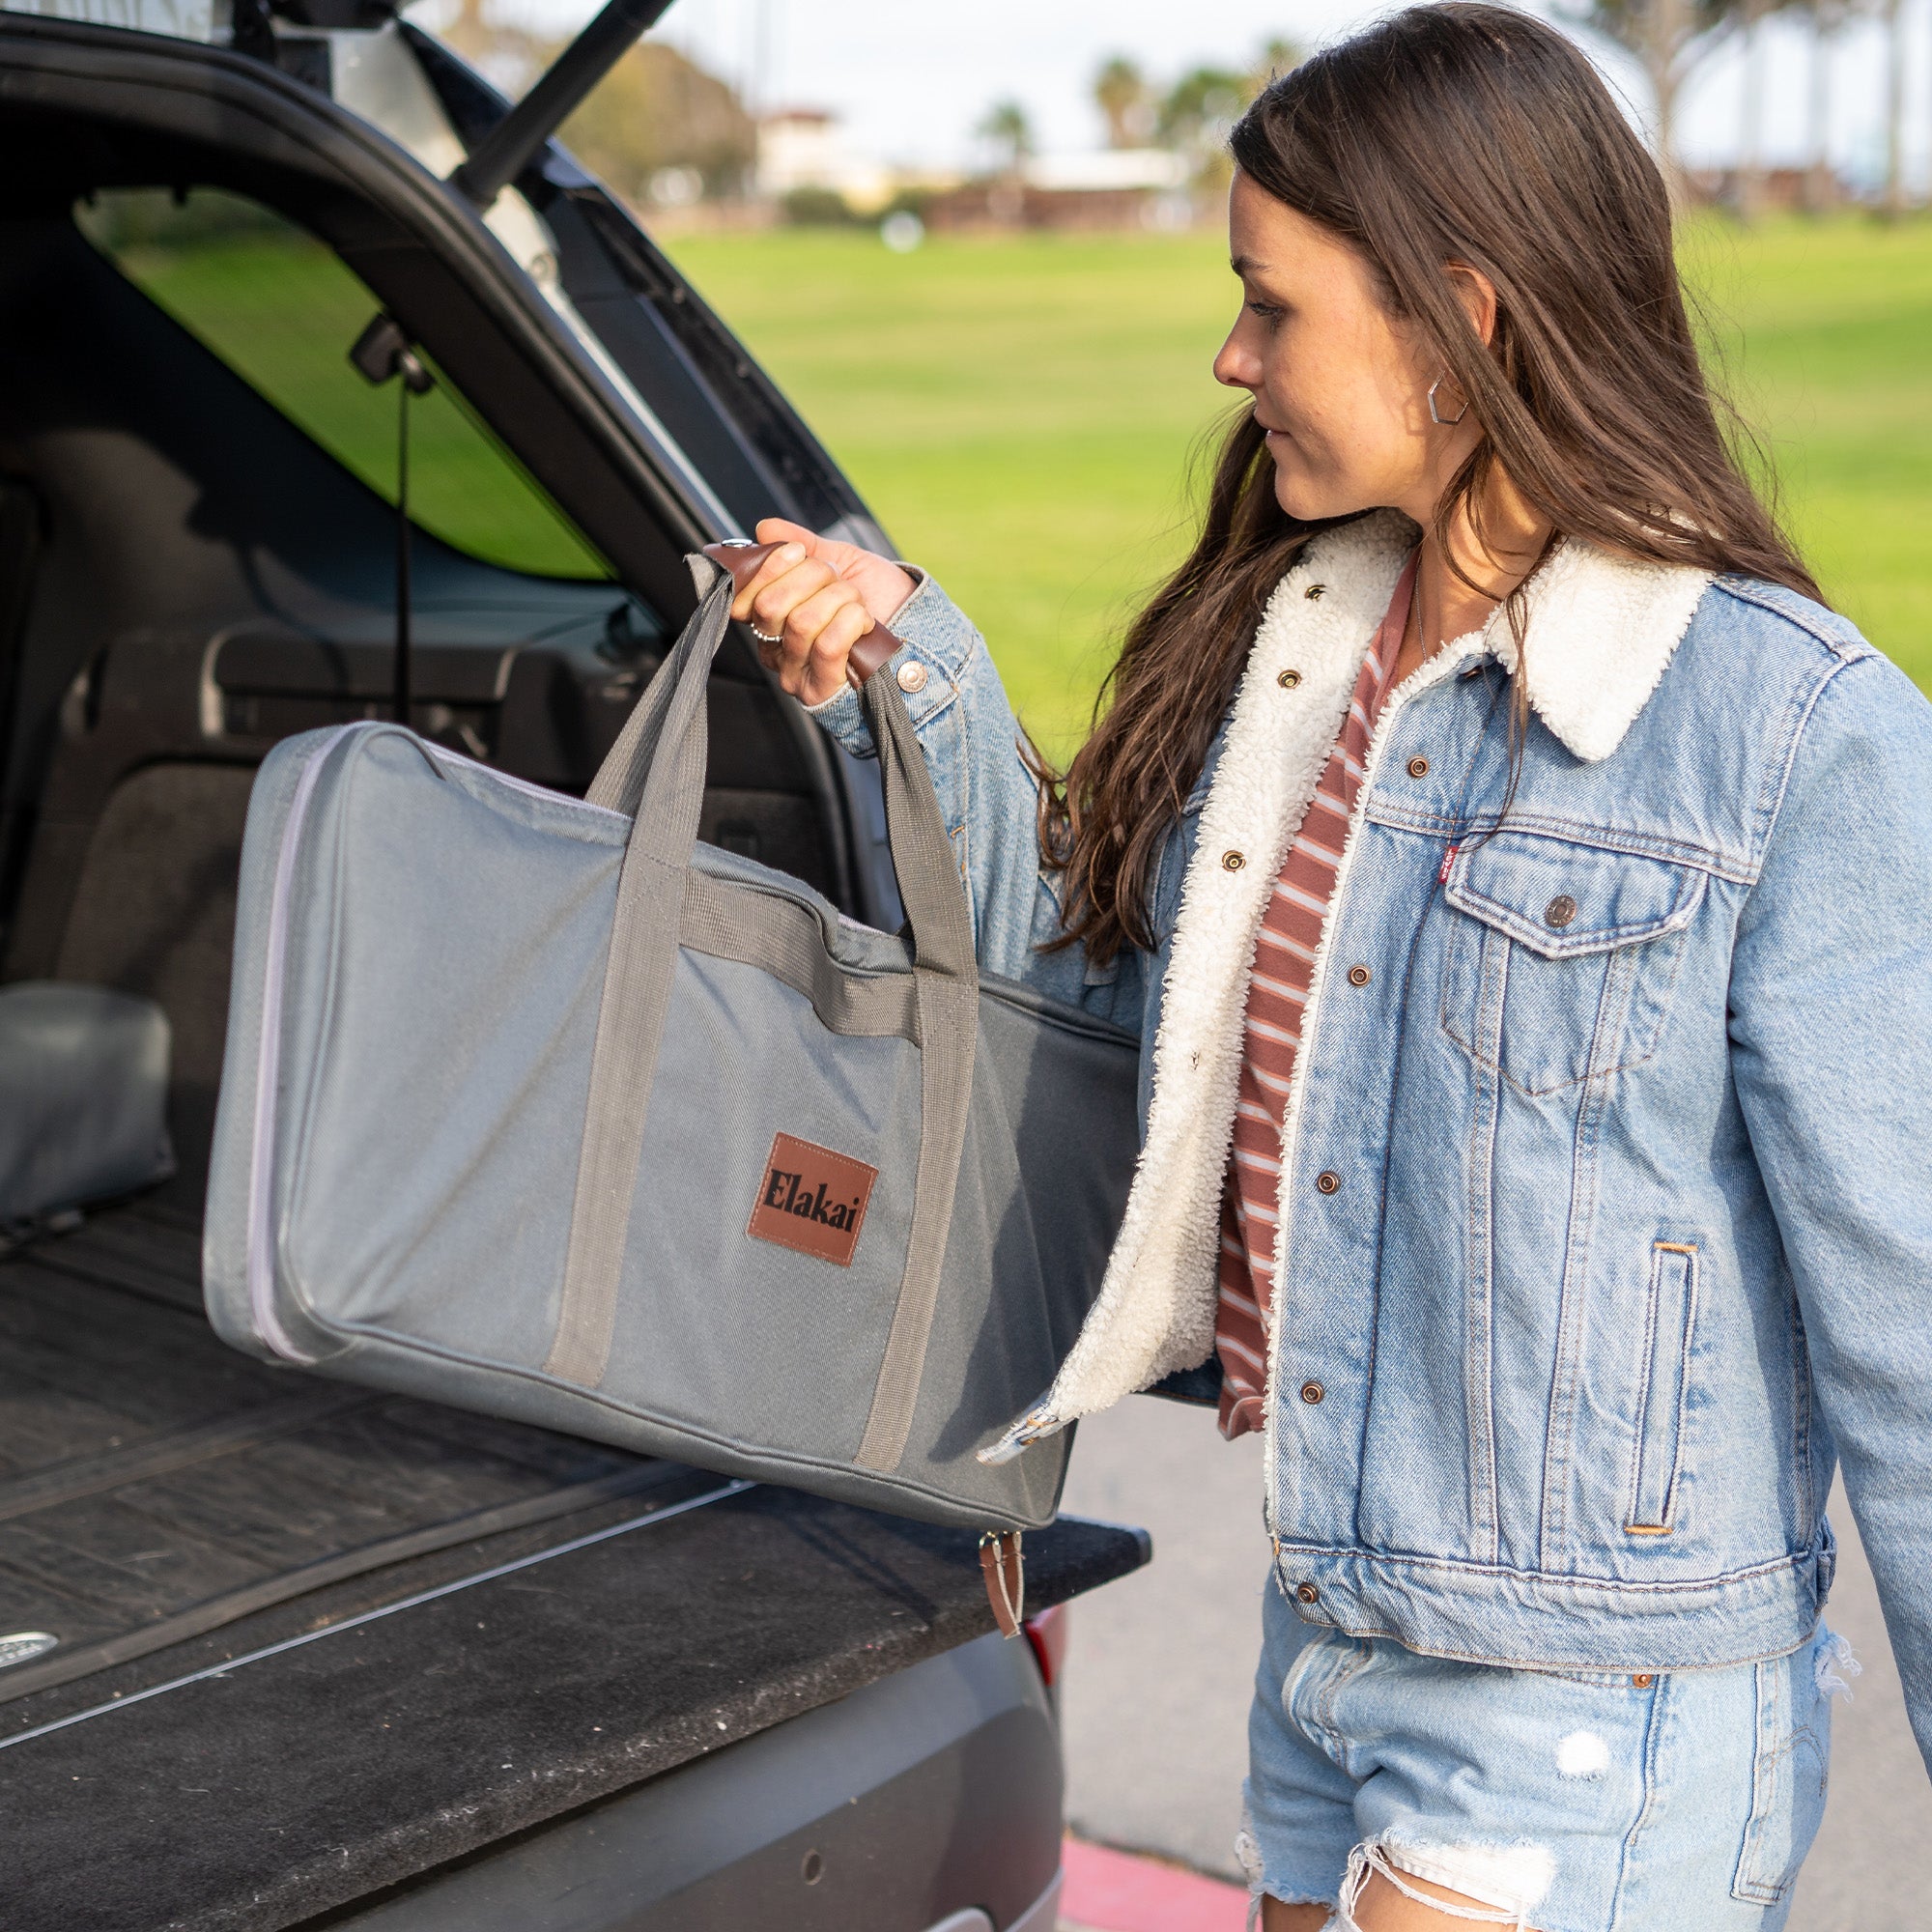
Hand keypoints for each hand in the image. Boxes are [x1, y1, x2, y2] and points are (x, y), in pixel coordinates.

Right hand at [729, 518, 915, 707]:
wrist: (919, 627)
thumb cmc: (880, 598)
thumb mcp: (843, 561)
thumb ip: (804, 544)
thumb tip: (766, 528)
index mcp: (771, 617)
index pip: (746, 596)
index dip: (770, 567)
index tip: (799, 551)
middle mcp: (775, 648)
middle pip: (771, 605)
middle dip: (813, 579)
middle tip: (840, 581)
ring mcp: (795, 672)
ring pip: (803, 622)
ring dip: (840, 600)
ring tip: (858, 603)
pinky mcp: (820, 690)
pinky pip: (827, 645)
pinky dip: (852, 623)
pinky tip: (864, 625)